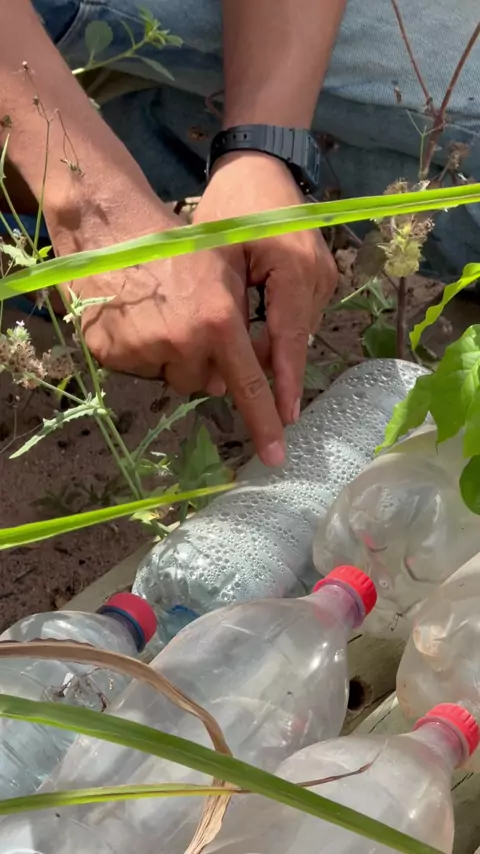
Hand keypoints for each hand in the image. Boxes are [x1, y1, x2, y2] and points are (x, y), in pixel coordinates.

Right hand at [47, 182, 285, 466]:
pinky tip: (133, 318)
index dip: (263, 423)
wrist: (107, 228)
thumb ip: (241, 320)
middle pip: (205, 382)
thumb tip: (242, 370)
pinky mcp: (110, 355)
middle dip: (204, 361)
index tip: (274, 457)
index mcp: (219, 321)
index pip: (248, 385)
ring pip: (170, 377)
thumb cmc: (173, 243)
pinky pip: (138, 369)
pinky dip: (139, 352)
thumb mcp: (222, 271)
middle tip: (190, 321)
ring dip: (170, 358)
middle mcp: (183, 343)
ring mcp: (144, 351)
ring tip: (158, 313)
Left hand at [193, 152, 337, 424]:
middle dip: (267, 367)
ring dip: (268, 347)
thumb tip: (223, 363)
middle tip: (232, 386)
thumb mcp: (217, 257)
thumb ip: (225, 309)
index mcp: (294, 270)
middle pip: (293, 340)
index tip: (283, 422)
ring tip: (234, 350)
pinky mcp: (321, 276)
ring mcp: (325, 276)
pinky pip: (297, 315)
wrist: (261, 164)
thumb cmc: (231, 206)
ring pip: (295, 331)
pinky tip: (252, 325)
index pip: (288, 339)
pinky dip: (275, 328)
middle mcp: (319, 277)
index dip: (283, 383)